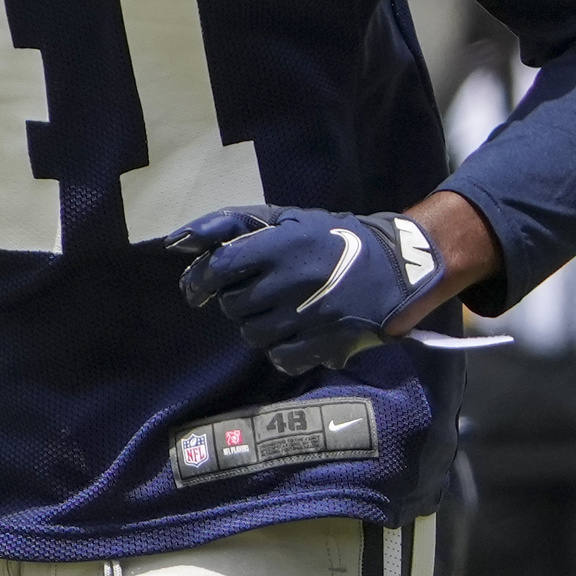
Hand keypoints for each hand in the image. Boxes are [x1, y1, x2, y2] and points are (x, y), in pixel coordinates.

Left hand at [168, 204, 443, 374]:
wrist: (399, 267)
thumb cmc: (333, 239)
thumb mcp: (286, 219)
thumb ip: (230, 226)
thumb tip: (176, 242)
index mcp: (283, 244)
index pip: (220, 267)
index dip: (200, 281)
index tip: (197, 290)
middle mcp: (294, 280)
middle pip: (233, 307)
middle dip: (238, 302)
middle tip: (260, 293)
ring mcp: (311, 314)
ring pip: (252, 334)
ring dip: (259, 325)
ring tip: (282, 310)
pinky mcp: (327, 342)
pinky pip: (280, 356)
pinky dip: (282, 348)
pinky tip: (297, 331)